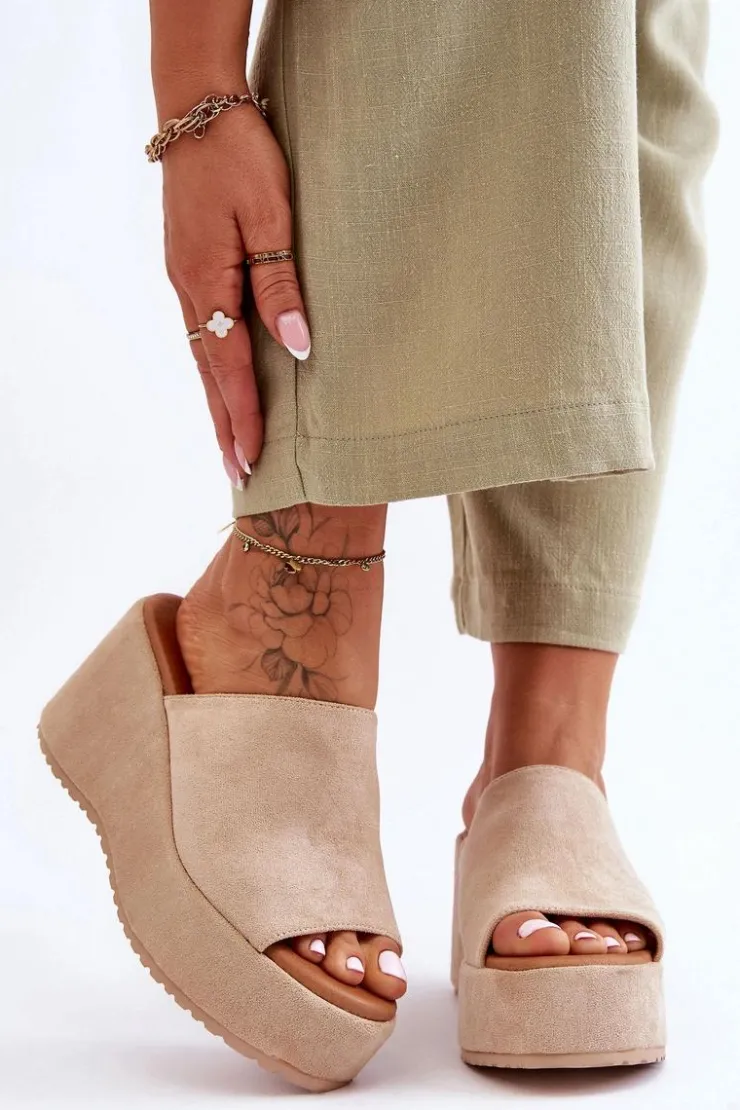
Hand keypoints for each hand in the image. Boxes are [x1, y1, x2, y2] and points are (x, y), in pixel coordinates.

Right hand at [162, 97, 310, 485]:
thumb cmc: (241, 156)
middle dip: (225, 426)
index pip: (228, 368)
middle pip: (209, 375)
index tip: (253, 460)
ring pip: (203, 357)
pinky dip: (213, 369)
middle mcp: (190, 290)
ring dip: (218, 403)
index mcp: (207, 283)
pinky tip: (222, 381)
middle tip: (238, 474)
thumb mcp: (270, 216)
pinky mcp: (191, 267)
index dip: (244, 416)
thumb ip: (281, 284)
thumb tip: (297, 347)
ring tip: (233, 441)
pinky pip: (203, 333)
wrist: (198, 107)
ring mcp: (186, 279)